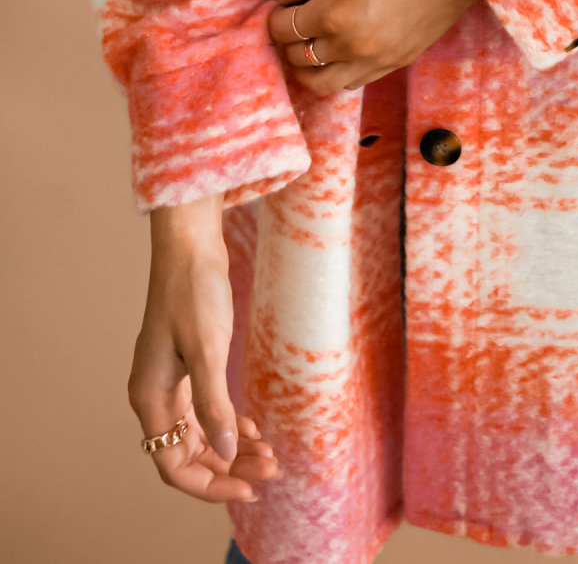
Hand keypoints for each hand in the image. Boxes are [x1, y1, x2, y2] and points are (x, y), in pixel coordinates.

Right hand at [128, 194, 280, 501]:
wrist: (191, 246)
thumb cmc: (193, 291)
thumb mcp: (207, 349)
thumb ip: (213, 403)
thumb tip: (224, 453)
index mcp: (149, 397)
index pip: (172, 464)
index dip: (209, 484)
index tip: (248, 489)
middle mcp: (154, 395)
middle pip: (187, 453)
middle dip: (228, 468)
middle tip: (271, 471)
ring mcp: (170, 381)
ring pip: (199, 434)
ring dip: (231, 448)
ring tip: (270, 455)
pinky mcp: (187, 365)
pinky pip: (204, 411)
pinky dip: (228, 423)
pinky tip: (253, 429)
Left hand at [268, 0, 483, 94]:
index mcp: (336, 14)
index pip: (283, 28)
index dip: (275, 14)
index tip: (283, 1)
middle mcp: (352, 47)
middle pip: (296, 58)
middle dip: (287, 38)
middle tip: (295, 16)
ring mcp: (374, 61)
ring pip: (319, 83)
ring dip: (307, 65)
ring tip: (311, 41)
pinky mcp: (393, 65)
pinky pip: (350, 83)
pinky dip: (336, 71)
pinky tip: (341, 48)